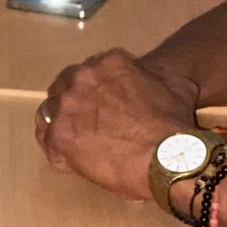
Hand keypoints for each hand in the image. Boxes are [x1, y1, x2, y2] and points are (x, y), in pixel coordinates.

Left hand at [35, 49, 199, 199]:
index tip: (104, 106)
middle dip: (73, 105)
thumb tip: (163, 82)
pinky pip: (48, 142)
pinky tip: (73, 163)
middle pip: (65, 88)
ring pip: (51, 112)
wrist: (167, 158)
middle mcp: (82, 78)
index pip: (91, 72)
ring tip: (79, 145)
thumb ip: (159, 79)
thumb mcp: (178, 88)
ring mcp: (67, 105)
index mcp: (108, 63)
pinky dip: (59, 153)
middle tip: (88, 126)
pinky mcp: (59, 134)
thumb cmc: (175, 125)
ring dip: (62, 126)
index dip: (95, 90)